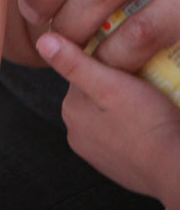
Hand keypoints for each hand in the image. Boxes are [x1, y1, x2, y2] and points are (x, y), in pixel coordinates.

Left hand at [36, 32, 179, 209]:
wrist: (174, 167)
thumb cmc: (146, 124)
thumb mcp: (108, 84)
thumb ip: (74, 63)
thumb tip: (43, 42)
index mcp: (71, 111)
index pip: (81, 73)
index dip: (104, 63)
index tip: (124, 63)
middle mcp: (78, 134)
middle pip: (94, 94)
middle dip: (113, 85)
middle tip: (138, 82)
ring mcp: (97, 152)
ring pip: (108, 114)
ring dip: (122, 106)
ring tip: (144, 103)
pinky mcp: (116, 164)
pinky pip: (120, 135)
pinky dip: (130, 127)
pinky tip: (146, 123)